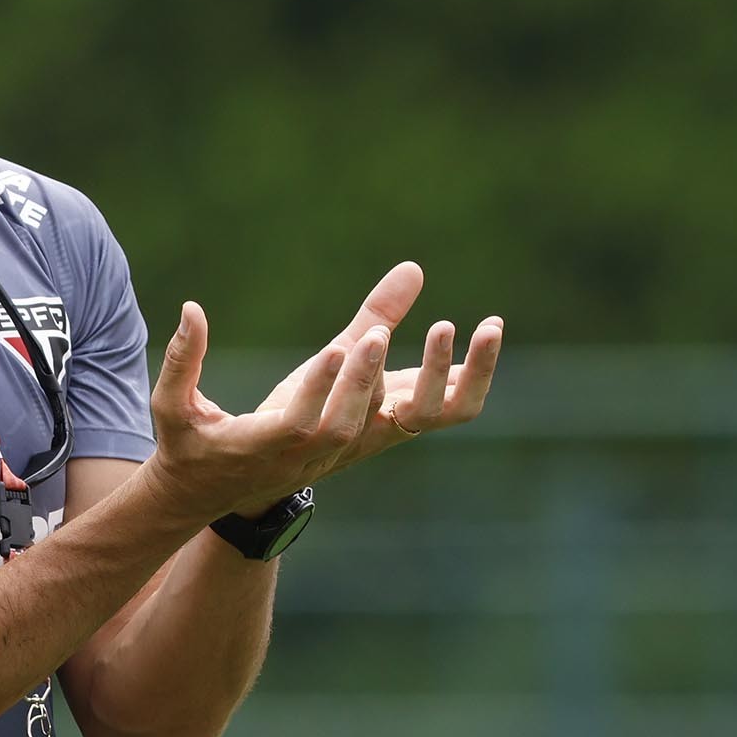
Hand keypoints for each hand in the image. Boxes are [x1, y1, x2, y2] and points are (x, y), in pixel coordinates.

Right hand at [140, 300, 391, 524]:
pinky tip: (379, 354)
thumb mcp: (170, 404)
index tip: (335, 347)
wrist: (200, 497)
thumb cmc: (183, 444)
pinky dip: (374, 393)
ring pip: (356, 429)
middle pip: (337, 428)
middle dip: (359, 382)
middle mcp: (289, 460)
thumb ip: (181, 359)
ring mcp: (312, 463)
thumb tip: (192, 308)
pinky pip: (361, 429)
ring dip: (370, 384)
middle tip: (376, 335)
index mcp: (252, 447)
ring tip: (378, 333)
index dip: (317, 390)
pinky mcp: (326, 458)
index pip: (294, 423)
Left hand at [250, 262, 502, 491]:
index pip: (455, 401)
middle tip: (447, 324)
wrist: (244, 468)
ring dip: (372, 375)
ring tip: (376, 335)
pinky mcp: (285, 440)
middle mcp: (372, 430)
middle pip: (431, 414)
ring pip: (362, 417)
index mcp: (394, 412)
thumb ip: (381, 316)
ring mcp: (330, 440)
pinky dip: (326, 384)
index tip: (492, 324)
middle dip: (445, 371)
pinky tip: (333, 351)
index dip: (479, 368)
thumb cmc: (306, 409)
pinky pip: (312, 420)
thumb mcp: (348, 354)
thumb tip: (415, 267)